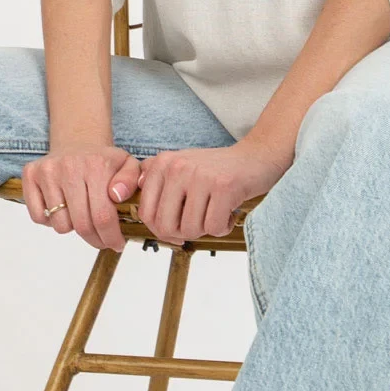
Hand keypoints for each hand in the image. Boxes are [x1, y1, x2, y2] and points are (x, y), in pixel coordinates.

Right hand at [22, 142, 140, 252]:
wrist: (78, 141)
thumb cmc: (103, 161)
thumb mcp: (128, 165)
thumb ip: (132, 180)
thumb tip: (117, 195)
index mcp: (96, 165)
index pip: (103, 216)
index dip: (110, 237)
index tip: (117, 244)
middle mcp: (69, 166)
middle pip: (81, 225)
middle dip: (95, 240)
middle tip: (102, 239)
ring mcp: (47, 171)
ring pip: (60, 225)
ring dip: (72, 228)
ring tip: (81, 215)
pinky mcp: (30, 174)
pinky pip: (38, 217)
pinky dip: (50, 221)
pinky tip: (62, 209)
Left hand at [131, 135, 291, 245]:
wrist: (256, 156)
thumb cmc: (217, 170)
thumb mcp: (180, 167)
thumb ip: (154, 182)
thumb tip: (133, 205)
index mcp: (162, 164)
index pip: (146, 213)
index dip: (161, 230)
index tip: (177, 229)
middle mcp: (177, 167)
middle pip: (165, 226)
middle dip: (183, 234)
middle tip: (199, 223)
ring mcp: (200, 176)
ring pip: (190, 230)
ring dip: (205, 231)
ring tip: (215, 214)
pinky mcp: (224, 187)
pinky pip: (214, 228)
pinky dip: (223, 228)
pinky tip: (229, 213)